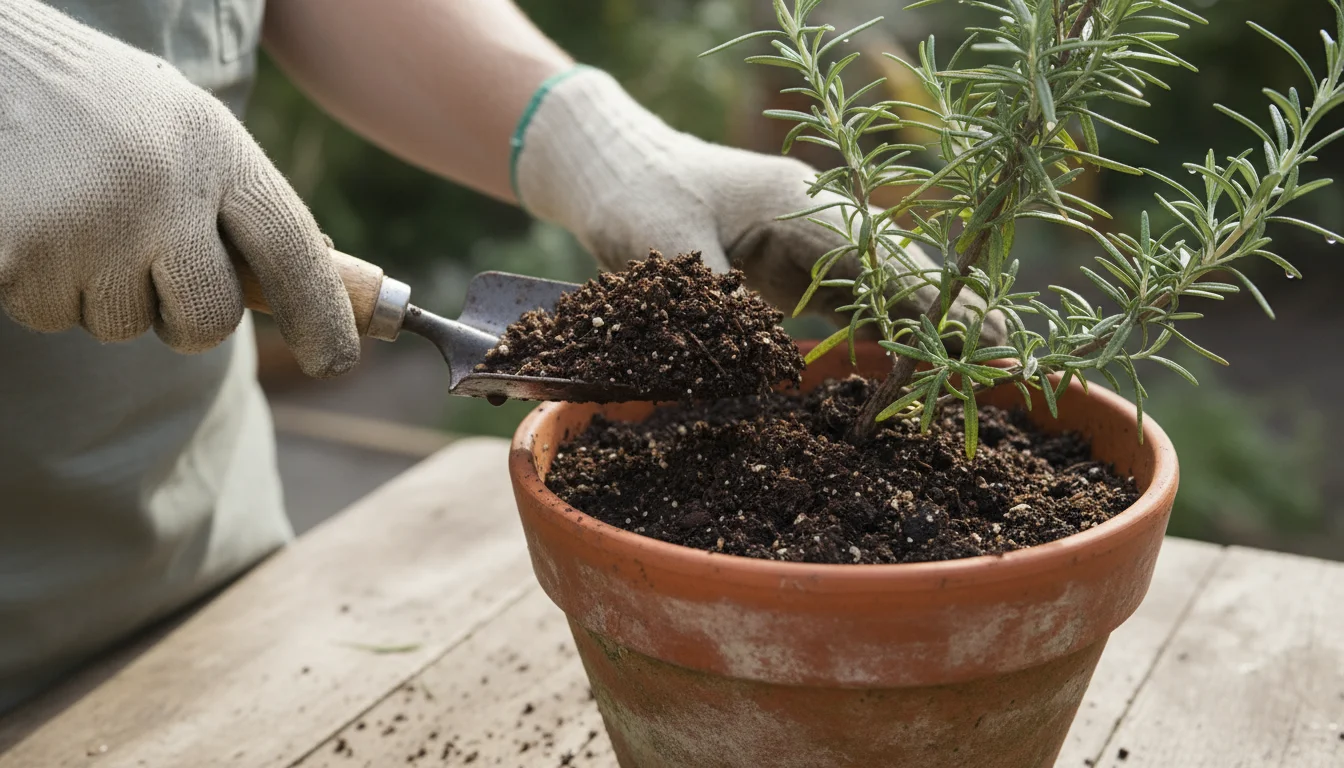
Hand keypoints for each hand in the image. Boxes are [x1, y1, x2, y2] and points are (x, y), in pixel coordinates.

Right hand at [0, 0, 358, 376]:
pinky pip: (47, 313)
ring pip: (118, 324)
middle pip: (209, 319)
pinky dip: (35, 283)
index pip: (293, 252)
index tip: (338, 361)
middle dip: (184, 320)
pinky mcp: (23, 251)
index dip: (322, 315)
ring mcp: (93, 223)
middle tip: (146, 270)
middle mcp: (165, 188)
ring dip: (94, 291)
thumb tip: (315, 277)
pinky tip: (26, 219)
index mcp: (214, 149)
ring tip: (68, 212)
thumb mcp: (183, 127)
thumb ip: (235, 200)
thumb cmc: (90, 105)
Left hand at [513, 67, 1003, 344]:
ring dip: (926, 332)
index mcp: (801, 203)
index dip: (927, 303)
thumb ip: (717, 304)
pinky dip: (884, 335)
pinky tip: (911, 367)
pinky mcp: (793, 270)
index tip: (970, 341)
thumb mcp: (667, 246)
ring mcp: (810, 244)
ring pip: (885, 290)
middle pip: (900, 272)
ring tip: (978, 373)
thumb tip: (762, 367)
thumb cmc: (635, 194)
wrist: (611, 169)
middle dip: (950, 318)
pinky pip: (852, 304)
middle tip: (1004, 363)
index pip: (881, 259)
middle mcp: (820, 221)